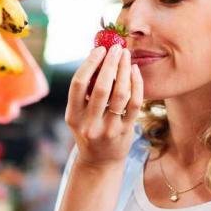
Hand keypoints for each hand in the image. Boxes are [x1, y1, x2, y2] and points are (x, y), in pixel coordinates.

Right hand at [64, 44, 143, 168]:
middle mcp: (89, 124)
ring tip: (127, 56)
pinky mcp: (125, 131)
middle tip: (116, 48)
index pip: (78, 84)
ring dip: (124, 71)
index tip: (99, 49)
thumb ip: (85, 91)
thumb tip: (98, 56)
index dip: (90, 64)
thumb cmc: (89, 130)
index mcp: (73, 116)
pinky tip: (135, 72)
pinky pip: (134, 103)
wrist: (100, 162)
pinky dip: (136, 84)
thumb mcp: (79, 115)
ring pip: (120, 94)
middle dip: (110, 64)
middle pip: (100, 87)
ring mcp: (108, 129)